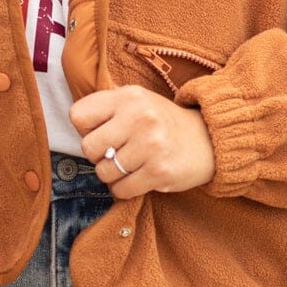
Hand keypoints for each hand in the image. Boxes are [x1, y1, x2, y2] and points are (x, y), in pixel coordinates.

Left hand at [70, 84, 215, 198]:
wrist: (208, 139)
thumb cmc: (162, 123)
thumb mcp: (137, 102)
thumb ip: (107, 109)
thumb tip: (78, 131)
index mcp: (128, 96)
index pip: (78, 116)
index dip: (86, 130)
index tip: (103, 133)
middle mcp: (139, 117)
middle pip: (88, 148)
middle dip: (99, 156)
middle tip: (117, 153)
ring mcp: (150, 145)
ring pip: (104, 172)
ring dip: (113, 175)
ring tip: (131, 166)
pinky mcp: (159, 171)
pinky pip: (122, 190)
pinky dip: (125, 189)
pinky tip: (138, 178)